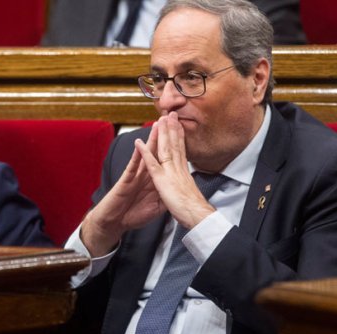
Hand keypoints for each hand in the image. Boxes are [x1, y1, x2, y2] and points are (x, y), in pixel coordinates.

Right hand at [81, 123, 166, 255]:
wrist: (115, 222)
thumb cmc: (132, 214)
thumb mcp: (155, 207)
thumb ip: (165, 196)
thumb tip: (177, 192)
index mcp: (153, 179)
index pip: (165, 159)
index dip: (174, 146)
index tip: (182, 132)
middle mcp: (144, 174)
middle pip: (157, 151)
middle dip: (164, 135)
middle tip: (170, 119)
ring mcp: (135, 176)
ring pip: (145, 155)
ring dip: (150, 140)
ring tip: (156, 125)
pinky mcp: (126, 180)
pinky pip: (132, 167)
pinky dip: (136, 156)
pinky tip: (138, 145)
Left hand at [135, 112, 214, 227]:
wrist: (197, 216)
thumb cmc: (194, 209)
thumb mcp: (191, 193)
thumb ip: (187, 185)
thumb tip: (190, 183)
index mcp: (184, 172)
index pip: (181, 150)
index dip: (179, 137)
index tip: (178, 125)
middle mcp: (178, 169)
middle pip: (175, 145)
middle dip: (172, 128)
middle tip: (171, 114)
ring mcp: (169, 172)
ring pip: (165, 149)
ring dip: (161, 133)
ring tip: (159, 119)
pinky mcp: (161, 180)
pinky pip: (151, 163)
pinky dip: (144, 152)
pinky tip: (139, 142)